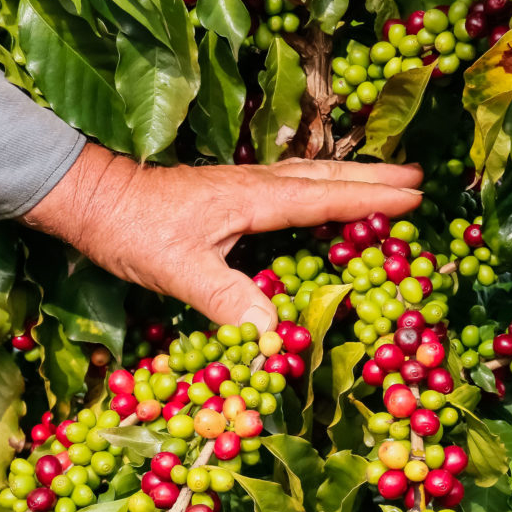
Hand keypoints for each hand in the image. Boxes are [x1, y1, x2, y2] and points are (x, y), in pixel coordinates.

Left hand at [21, 143, 422, 332]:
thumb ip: (226, 297)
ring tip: (382, 179)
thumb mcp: (178, 269)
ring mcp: (239, 187)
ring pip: (306, 177)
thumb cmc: (133, 231)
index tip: (413, 197)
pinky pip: (287, 186)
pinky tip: (316, 197)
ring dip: (347, 178)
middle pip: (323, 178)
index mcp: (251, 198)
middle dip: (371, 179)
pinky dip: (316, 187)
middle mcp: (252, 186)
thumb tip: (276, 334)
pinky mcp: (226, 194)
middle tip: (416, 177)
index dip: (368, 200)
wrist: (94, 201)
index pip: (322, 198)